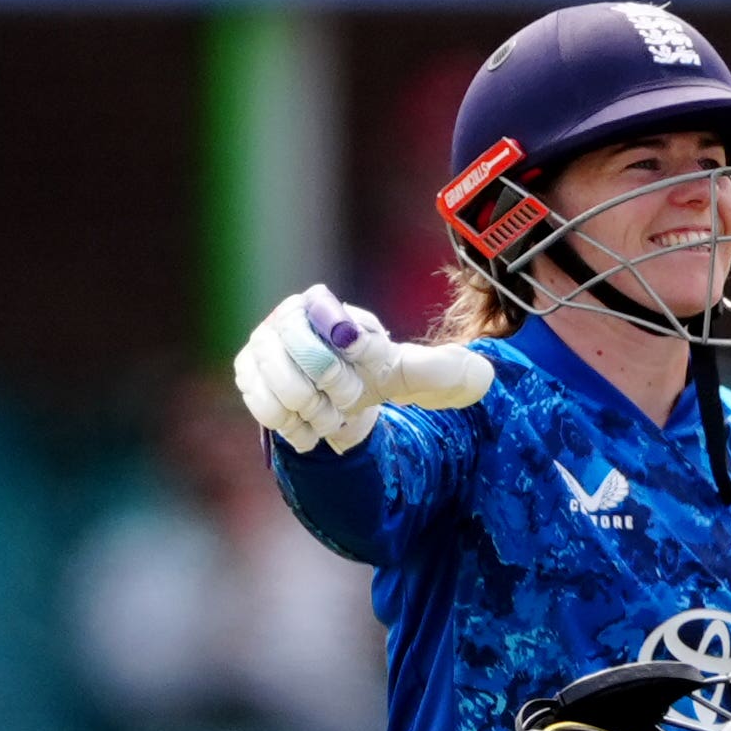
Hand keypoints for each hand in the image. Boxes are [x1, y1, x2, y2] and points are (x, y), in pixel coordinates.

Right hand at [233, 286, 492, 454]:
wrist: (334, 401)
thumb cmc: (372, 376)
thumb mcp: (411, 374)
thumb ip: (443, 370)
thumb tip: (483, 376)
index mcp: (322, 304)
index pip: (330, 323)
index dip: (351, 355)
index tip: (365, 373)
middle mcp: (284, 318)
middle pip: (307, 361)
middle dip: (334, 392)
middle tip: (349, 401)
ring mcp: (259, 347)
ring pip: (286, 391)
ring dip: (316, 413)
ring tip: (330, 414)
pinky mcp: (246, 377)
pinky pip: (267, 409)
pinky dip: (294, 426)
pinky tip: (309, 425)